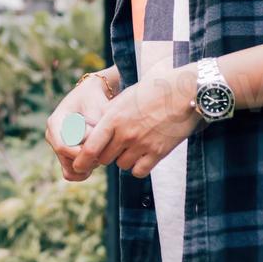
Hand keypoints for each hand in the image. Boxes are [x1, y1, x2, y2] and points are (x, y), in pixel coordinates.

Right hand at [45, 73, 114, 181]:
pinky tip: (97, 159)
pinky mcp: (65, 154)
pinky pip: (71, 173)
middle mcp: (52, 136)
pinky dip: (86, 170)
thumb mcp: (97, 111)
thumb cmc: (96, 101)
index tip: (99, 150)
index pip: (62, 147)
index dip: (81, 154)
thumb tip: (91, 152)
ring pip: (70, 170)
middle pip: (66, 161)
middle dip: (87, 161)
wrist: (92, 97)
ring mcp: (58, 146)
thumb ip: (94, 131)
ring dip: (88, 165)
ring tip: (101, 151)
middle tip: (104, 151)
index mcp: (55, 122)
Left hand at [72, 64, 200, 178]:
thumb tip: (94, 127)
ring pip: (122, 165)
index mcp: (113, 117)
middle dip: (104, 156)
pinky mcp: (159, 152)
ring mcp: (143, 144)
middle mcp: (126, 133)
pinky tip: (142, 158)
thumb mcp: (125, 97)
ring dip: (122, 160)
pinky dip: (138, 167)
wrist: (185, 92)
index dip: (82, 160)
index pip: (90, 147)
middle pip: (104, 158)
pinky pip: (140, 171)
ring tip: (130, 148)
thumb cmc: (153, 90)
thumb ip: (109, 114)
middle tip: (110, 150)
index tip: (78, 165)